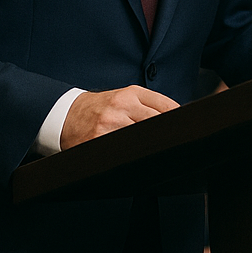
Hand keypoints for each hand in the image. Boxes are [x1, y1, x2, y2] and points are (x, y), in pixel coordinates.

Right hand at [60, 86, 178, 148]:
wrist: (66, 114)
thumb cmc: (100, 107)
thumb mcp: (124, 97)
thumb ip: (149, 104)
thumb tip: (176, 117)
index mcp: (131, 93)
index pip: (166, 107)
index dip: (178, 120)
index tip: (185, 130)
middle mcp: (121, 105)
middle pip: (157, 122)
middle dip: (166, 134)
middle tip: (175, 144)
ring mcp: (110, 123)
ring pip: (142, 138)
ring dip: (151, 147)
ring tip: (157, 153)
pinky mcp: (98, 140)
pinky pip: (123, 150)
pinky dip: (132, 156)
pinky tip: (136, 158)